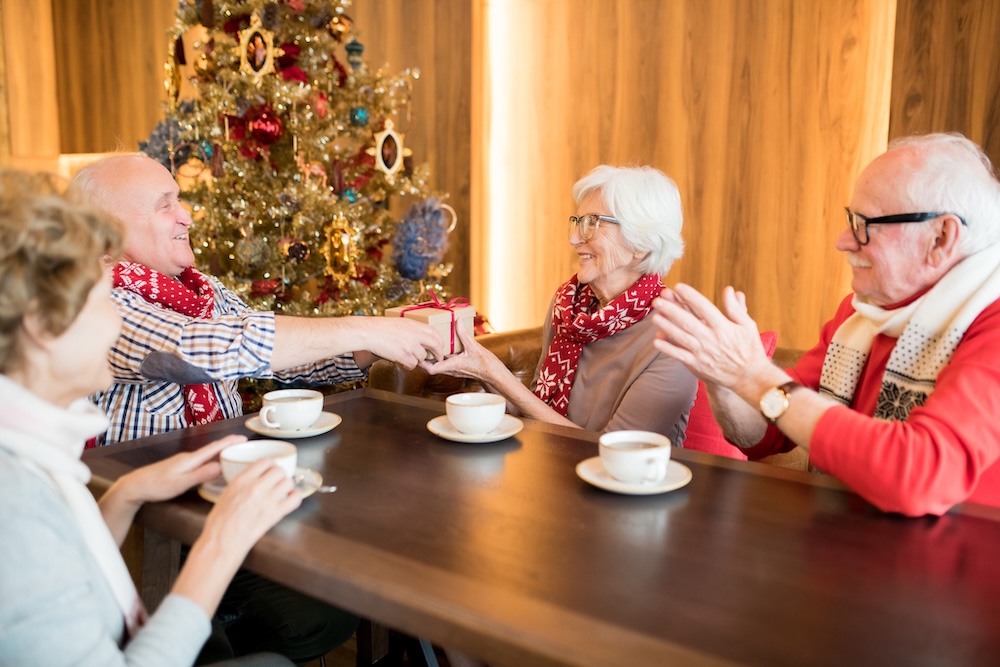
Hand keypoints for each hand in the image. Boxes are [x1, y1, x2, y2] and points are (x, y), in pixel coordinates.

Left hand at [115, 434, 247, 504]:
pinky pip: (201, 461)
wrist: (135, 486)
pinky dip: (212, 461)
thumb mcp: (179, 483)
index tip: (244, 438)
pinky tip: (213, 467)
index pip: (214, 448)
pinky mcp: (180, 467)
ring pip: (207, 456)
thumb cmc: (155, 486)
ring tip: (234, 456)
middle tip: (245, 448)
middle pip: (213, 449)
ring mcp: (184, 462)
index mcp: (190, 460)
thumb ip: (200, 475)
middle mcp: (188, 458)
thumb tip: (220, 466)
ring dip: (221, 454)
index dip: (229, 442)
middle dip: (229, 446)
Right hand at [202, 459, 301, 554]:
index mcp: (242, 481)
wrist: (223, 541)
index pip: (265, 461)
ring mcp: (268, 500)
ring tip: (282, 490)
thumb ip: (242, 483)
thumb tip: (254, 478)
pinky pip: (295, 499)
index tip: (270, 468)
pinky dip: (295, 497)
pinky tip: (290, 499)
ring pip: (288, 482)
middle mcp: (256, 487)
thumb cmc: (220, 522)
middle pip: (279, 470)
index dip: (270, 464)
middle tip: (276, 480)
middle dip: (279, 474)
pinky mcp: (276, 514)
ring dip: (287, 485)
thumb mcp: (226, 493)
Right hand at [366, 317, 446, 369]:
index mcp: (415, 325)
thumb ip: (414, 330)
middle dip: (438, 353)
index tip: (440, 347)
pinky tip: (402, 362)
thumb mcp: (402, 323)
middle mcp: (415, 334)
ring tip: (408, 357)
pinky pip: (412, 365)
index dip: (440, 341)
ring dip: (417, 360)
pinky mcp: (403, 355)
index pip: (435, 332)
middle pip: (435, 345)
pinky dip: (408, 365)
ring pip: (422, 357)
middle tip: (437, 358)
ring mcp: (410, 345)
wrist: (368, 332)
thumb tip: (424, 338)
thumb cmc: (382, 328)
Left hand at [420, 324, 501, 380]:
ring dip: (431, 357)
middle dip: (423, 358)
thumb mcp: (474, 346)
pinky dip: (440, 356)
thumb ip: (464, 334)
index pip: (431, 369)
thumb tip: (458, 322)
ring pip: (437, 365)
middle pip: (430, 367)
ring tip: (428, 345)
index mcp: (452, 365)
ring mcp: (453, 369)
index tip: (419, 352)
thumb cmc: (485, 364)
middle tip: (420, 346)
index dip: (422, 362)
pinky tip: (441, 347)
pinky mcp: (456, 367)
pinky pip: (444, 363)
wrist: (493, 373)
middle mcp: (451, 369)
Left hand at [651, 284, 773, 392]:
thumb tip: (729, 289)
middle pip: (688, 321)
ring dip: (666, 326)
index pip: (704, 307)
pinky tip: (656, 340)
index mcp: (723, 327)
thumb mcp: (747, 325)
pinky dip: (668, 348)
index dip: (690, 296)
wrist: (749, 377)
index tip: (678, 286)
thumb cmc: (749, 348)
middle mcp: (711, 339)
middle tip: (657, 300)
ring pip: (681, 337)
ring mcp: (703, 353)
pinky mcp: (698, 365)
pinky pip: (680, 356)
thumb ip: (735, 308)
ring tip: (654, 316)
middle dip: (671, 310)